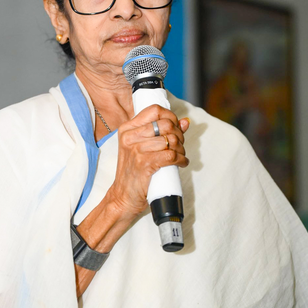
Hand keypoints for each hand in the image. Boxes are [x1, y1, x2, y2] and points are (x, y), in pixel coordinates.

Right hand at [107, 104, 189, 218]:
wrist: (123, 196)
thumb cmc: (134, 172)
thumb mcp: (141, 148)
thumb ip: (161, 133)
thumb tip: (185, 122)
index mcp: (127, 129)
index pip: (154, 110)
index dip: (170, 116)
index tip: (175, 127)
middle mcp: (130, 137)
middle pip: (166, 124)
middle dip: (179, 135)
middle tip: (179, 145)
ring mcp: (136, 150)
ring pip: (171, 140)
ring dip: (181, 149)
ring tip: (180, 156)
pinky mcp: (144, 163)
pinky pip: (172, 155)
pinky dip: (182, 159)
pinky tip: (182, 163)